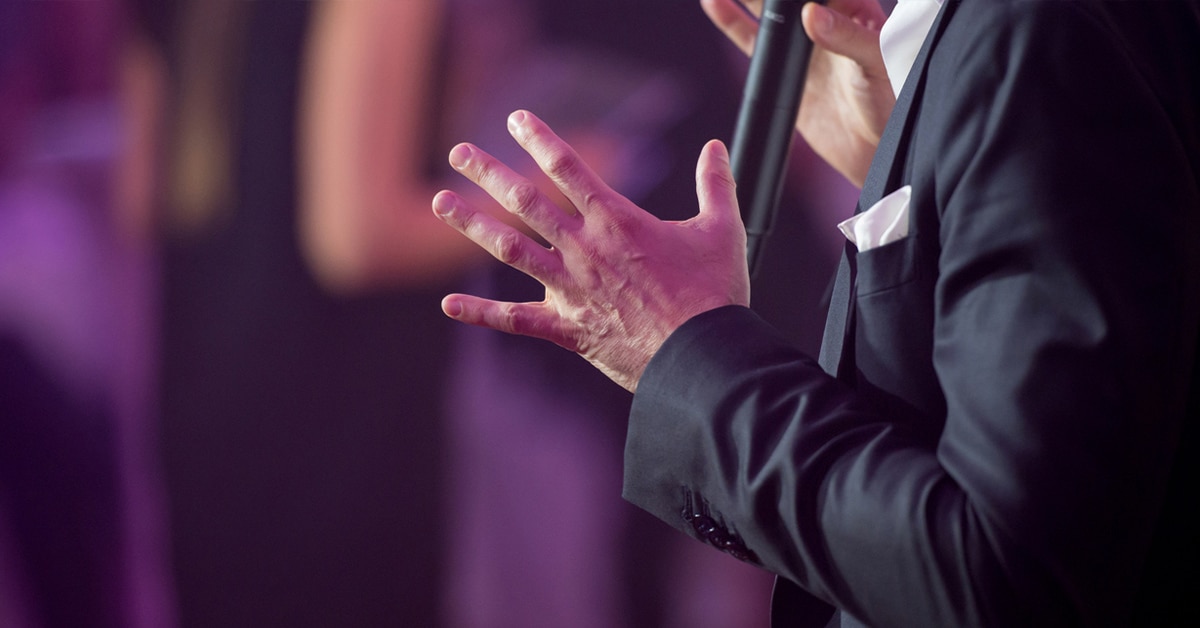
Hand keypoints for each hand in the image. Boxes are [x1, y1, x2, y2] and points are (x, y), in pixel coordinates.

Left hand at [434, 110, 750, 391]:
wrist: (702, 356)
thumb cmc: (714, 294)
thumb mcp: (723, 230)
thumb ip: (716, 184)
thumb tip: (716, 147)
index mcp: (618, 221)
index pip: (569, 167)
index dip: (540, 139)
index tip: (516, 118)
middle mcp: (585, 249)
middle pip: (526, 201)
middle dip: (488, 173)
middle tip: (458, 152)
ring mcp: (570, 289)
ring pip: (509, 250)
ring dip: (473, 224)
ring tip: (441, 202)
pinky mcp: (566, 328)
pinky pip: (514, 319)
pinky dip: (480, 314)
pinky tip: (449, 306)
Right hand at [702, 0, 893, 186]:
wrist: (874, 149)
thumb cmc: (891, 101)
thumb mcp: (875, 64)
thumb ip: (847, 37)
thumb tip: (812, 14)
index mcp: (852, 8)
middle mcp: (824, 20)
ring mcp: (800, 45)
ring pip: (767, 12)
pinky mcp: (782, 70)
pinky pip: (752, 41)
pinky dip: (732, 21)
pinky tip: (715, 5)